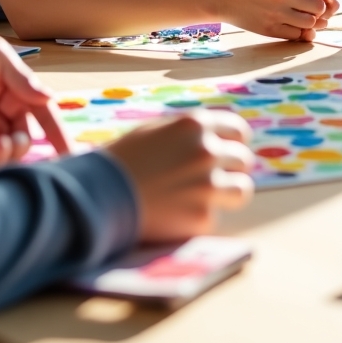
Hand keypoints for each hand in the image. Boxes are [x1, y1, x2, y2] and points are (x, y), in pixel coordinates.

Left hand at [0, 36, 70, 171]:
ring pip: (2, 153)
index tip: (69, 152)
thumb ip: (20, 77)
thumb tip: (49, 98)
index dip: (55, 128)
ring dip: (3, 155)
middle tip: (12, 144)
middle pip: (22, 133)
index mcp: (4, 85)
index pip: (38, 108)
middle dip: (23, 143)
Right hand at [105, 112, 253, 241]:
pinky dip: (199, 218)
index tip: (229, 151)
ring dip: (229, 193)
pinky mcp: (201, 217)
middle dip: (231, 168)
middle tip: (213, 178)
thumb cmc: (123, 160)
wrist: (98, 195)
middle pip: (243, 160)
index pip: (238, 130)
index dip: (234, 142)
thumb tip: (216, 139)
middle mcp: (207, 151)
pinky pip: (214, 217)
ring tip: (209, 198)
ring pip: (242, 189)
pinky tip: (177, 215)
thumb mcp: (157, 130)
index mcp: (197, 124)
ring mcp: (207, 185)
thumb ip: (190, 133)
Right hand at [222, 0, 338, 40]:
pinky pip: (297, 35)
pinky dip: (301, 31)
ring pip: (311, 23)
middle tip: (317, 4)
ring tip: (305, 14)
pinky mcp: (271, 29)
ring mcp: (278, 15)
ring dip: (312, 19)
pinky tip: (296, 23)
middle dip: (322, 6)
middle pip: (320, 7)